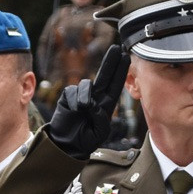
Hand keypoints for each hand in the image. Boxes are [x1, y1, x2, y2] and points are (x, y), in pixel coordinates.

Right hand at [47, 45, 130, 159]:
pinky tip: (73, 110)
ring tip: (82, 109)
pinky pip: (72, 91)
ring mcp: (81, 96)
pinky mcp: (68, 97)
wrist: (65, 145)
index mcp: (106, 106)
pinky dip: (74, 100)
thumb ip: (101, 118)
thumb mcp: (99, 133)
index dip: (121, 72)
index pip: (115, 86)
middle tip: (116, 48)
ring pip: (86, 84)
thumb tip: (93, 102)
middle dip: (110, 62)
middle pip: (104, 76)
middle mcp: (95, 98)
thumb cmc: (84, 141)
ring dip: (85, 94)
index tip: (126, 57)